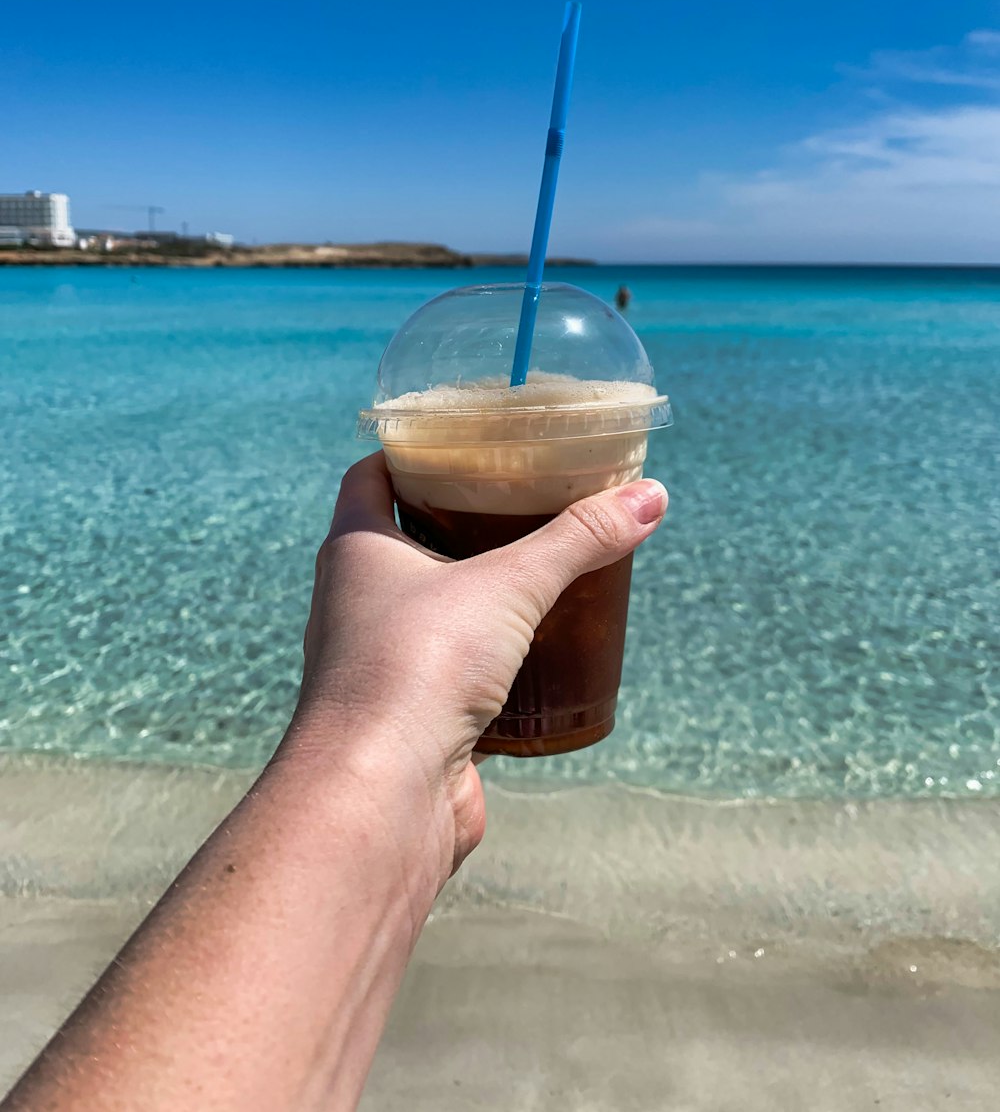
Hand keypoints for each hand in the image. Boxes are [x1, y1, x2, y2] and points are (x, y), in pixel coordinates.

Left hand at [288, 451, 667, 882]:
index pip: (372, 476)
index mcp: (356, 548)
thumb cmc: (419, 669)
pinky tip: (536, 652)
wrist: (381, 795)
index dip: (413, 452)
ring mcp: (379, 661)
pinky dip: (488, 656)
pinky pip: (449, 670)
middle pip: (404, 539)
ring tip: (540, 572)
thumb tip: (651, 496)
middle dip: (460, 521)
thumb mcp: (509, 586)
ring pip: (429, 609)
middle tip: (525, 501)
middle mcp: (355, 601)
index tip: (468, 441)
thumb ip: (579, 540)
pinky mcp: (410, 716)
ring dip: (476, 594)